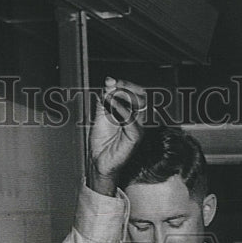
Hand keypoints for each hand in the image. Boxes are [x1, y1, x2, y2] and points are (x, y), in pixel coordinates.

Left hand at [87, 77, 146, 193]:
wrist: (98, 161)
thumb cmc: (102, 142)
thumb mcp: (101, 114)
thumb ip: (106, 99)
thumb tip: (109, 82)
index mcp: (132, 114)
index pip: (138, 93)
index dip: (125, 84)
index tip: (111, 81)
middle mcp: (138, 120)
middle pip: (142, 96)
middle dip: (126, 86)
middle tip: (112, 85)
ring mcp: (138, 128)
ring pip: (140, 105)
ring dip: (124, 95)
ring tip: (109, 94)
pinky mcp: (135, 137)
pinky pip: (131, 119)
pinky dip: (121, 108)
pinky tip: (111, 104)